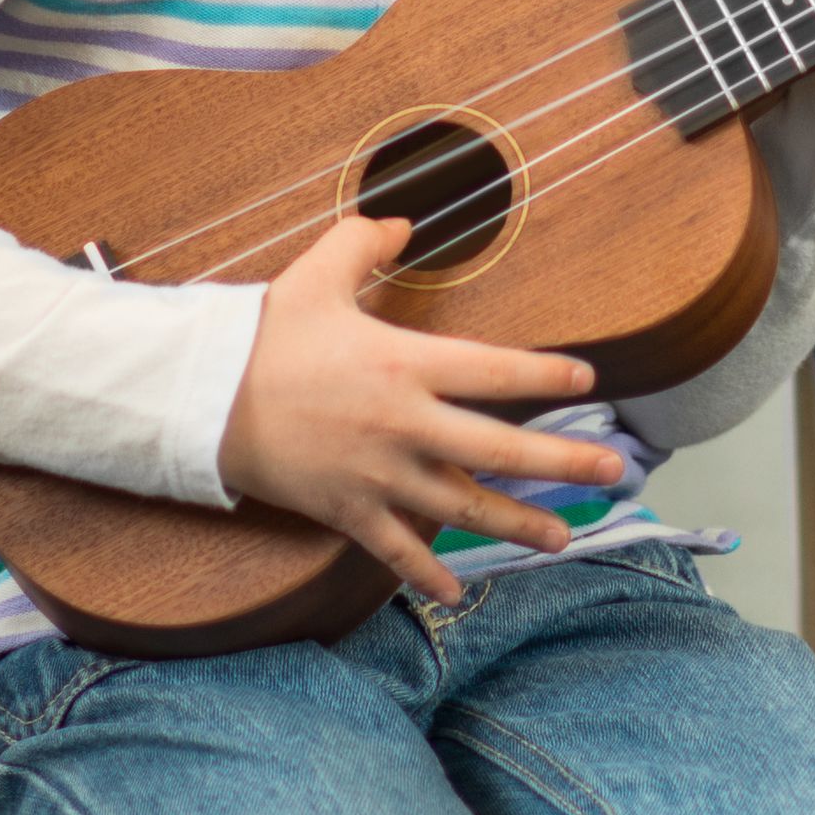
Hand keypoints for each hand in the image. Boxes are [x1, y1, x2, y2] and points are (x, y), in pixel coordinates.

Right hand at [212, 214, 624, 610]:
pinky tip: (458, 592)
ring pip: (462, 508)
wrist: (203, 398)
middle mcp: (404, 424)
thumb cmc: (263, 336)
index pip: (494, 370)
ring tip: (563, 537)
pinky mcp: (347, 510)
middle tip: (612, 470)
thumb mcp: (315, 275)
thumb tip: (403, 222)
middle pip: (499, 449)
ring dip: (516, 525)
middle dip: (562, 462)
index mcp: (405, 364)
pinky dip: (427, 576)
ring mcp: (379, 474)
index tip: (586, 380)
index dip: (545, 376)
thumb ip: (364, 243)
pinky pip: (395, 550)